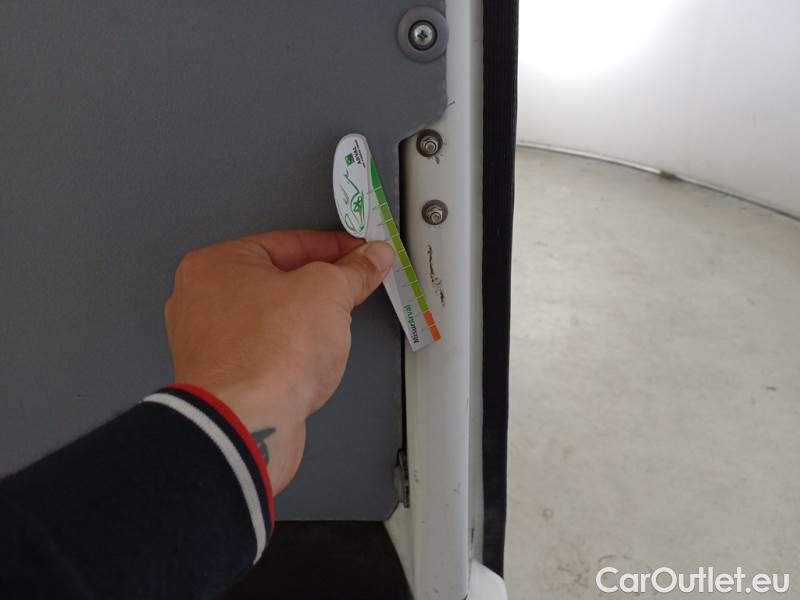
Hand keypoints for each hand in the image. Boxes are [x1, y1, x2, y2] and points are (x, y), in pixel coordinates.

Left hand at [164, 230, 394, 492]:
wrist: (248, 423)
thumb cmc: (273, 349)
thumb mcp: (328, 292)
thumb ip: (353, 270)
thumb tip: (373, 257)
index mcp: (216, 264)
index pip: (288, 242)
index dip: (335, 246)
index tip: (364, 254)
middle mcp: (201, 300)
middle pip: (277, 279)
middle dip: (321, 284)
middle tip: (357, 285)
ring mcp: (208, 343)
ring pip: (271, 317)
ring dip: (307, 319)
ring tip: (336, 326)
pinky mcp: (222, 380)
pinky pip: (266, 350)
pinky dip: (291, 350)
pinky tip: (313, 359)